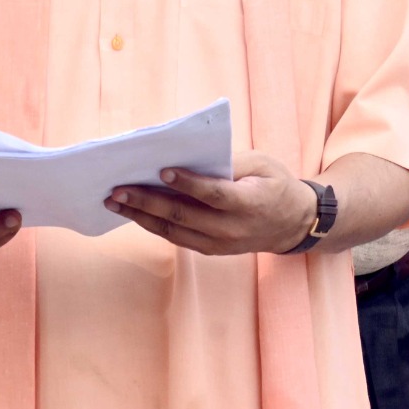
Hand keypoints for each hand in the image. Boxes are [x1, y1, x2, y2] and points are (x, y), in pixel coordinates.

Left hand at [104, 148, 314, 255]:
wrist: (292, 224)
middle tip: (118, 190)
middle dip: (147, 202)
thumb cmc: (274, 184)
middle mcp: (232, 229)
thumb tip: (185, 158)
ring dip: (141, 216)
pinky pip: (177, 238)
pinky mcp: (211, 250)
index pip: (214, 194)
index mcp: (249, 203)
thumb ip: (227, 162)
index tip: (162, 171)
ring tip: (115, 202)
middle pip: (184, 216)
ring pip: (174, 231)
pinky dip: (153, 224)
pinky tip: (133, 212)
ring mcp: (220, 244)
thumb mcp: (261, 164)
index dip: (188, 184)